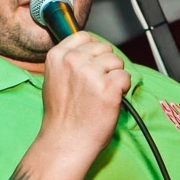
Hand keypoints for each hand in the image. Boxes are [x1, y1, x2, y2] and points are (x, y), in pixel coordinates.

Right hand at [39, 32, 130, 161]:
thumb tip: (89, 50)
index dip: (93, 52)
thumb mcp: (54, 80)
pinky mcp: (108, 87)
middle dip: (106, 65)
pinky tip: (110, 100)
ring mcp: (91, 73)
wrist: (66, 142)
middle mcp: (73, 61)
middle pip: (104, 48)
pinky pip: (126, 77)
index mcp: (57, 57)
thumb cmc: (62, 116)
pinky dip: (123, 89)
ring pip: (117, 61)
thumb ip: (68, 61)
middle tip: (96, 86)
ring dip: (115, 77)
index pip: (84, 36)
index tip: (92, 66)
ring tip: (101, 94)